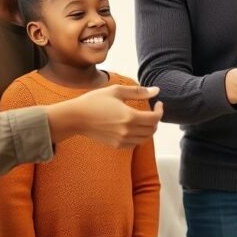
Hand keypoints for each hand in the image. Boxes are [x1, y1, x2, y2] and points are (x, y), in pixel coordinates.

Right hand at [47, 85, 162, 147]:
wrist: (76, 118)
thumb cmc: (94, 101)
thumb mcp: (116, 91)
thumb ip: (138, 92)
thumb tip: (156, 91)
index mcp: (129, 116)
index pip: (155, 118)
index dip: (160, 110)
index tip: (158, 104)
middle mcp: (127, 131)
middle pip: (152, 129)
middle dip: (155, 119)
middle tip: (152, 111)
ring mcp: (122, 140)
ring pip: (145, 138)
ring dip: (149, 129)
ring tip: (144, 119)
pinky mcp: (116, 145)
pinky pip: (135, 144)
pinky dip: (140, 137)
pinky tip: (134, 127)